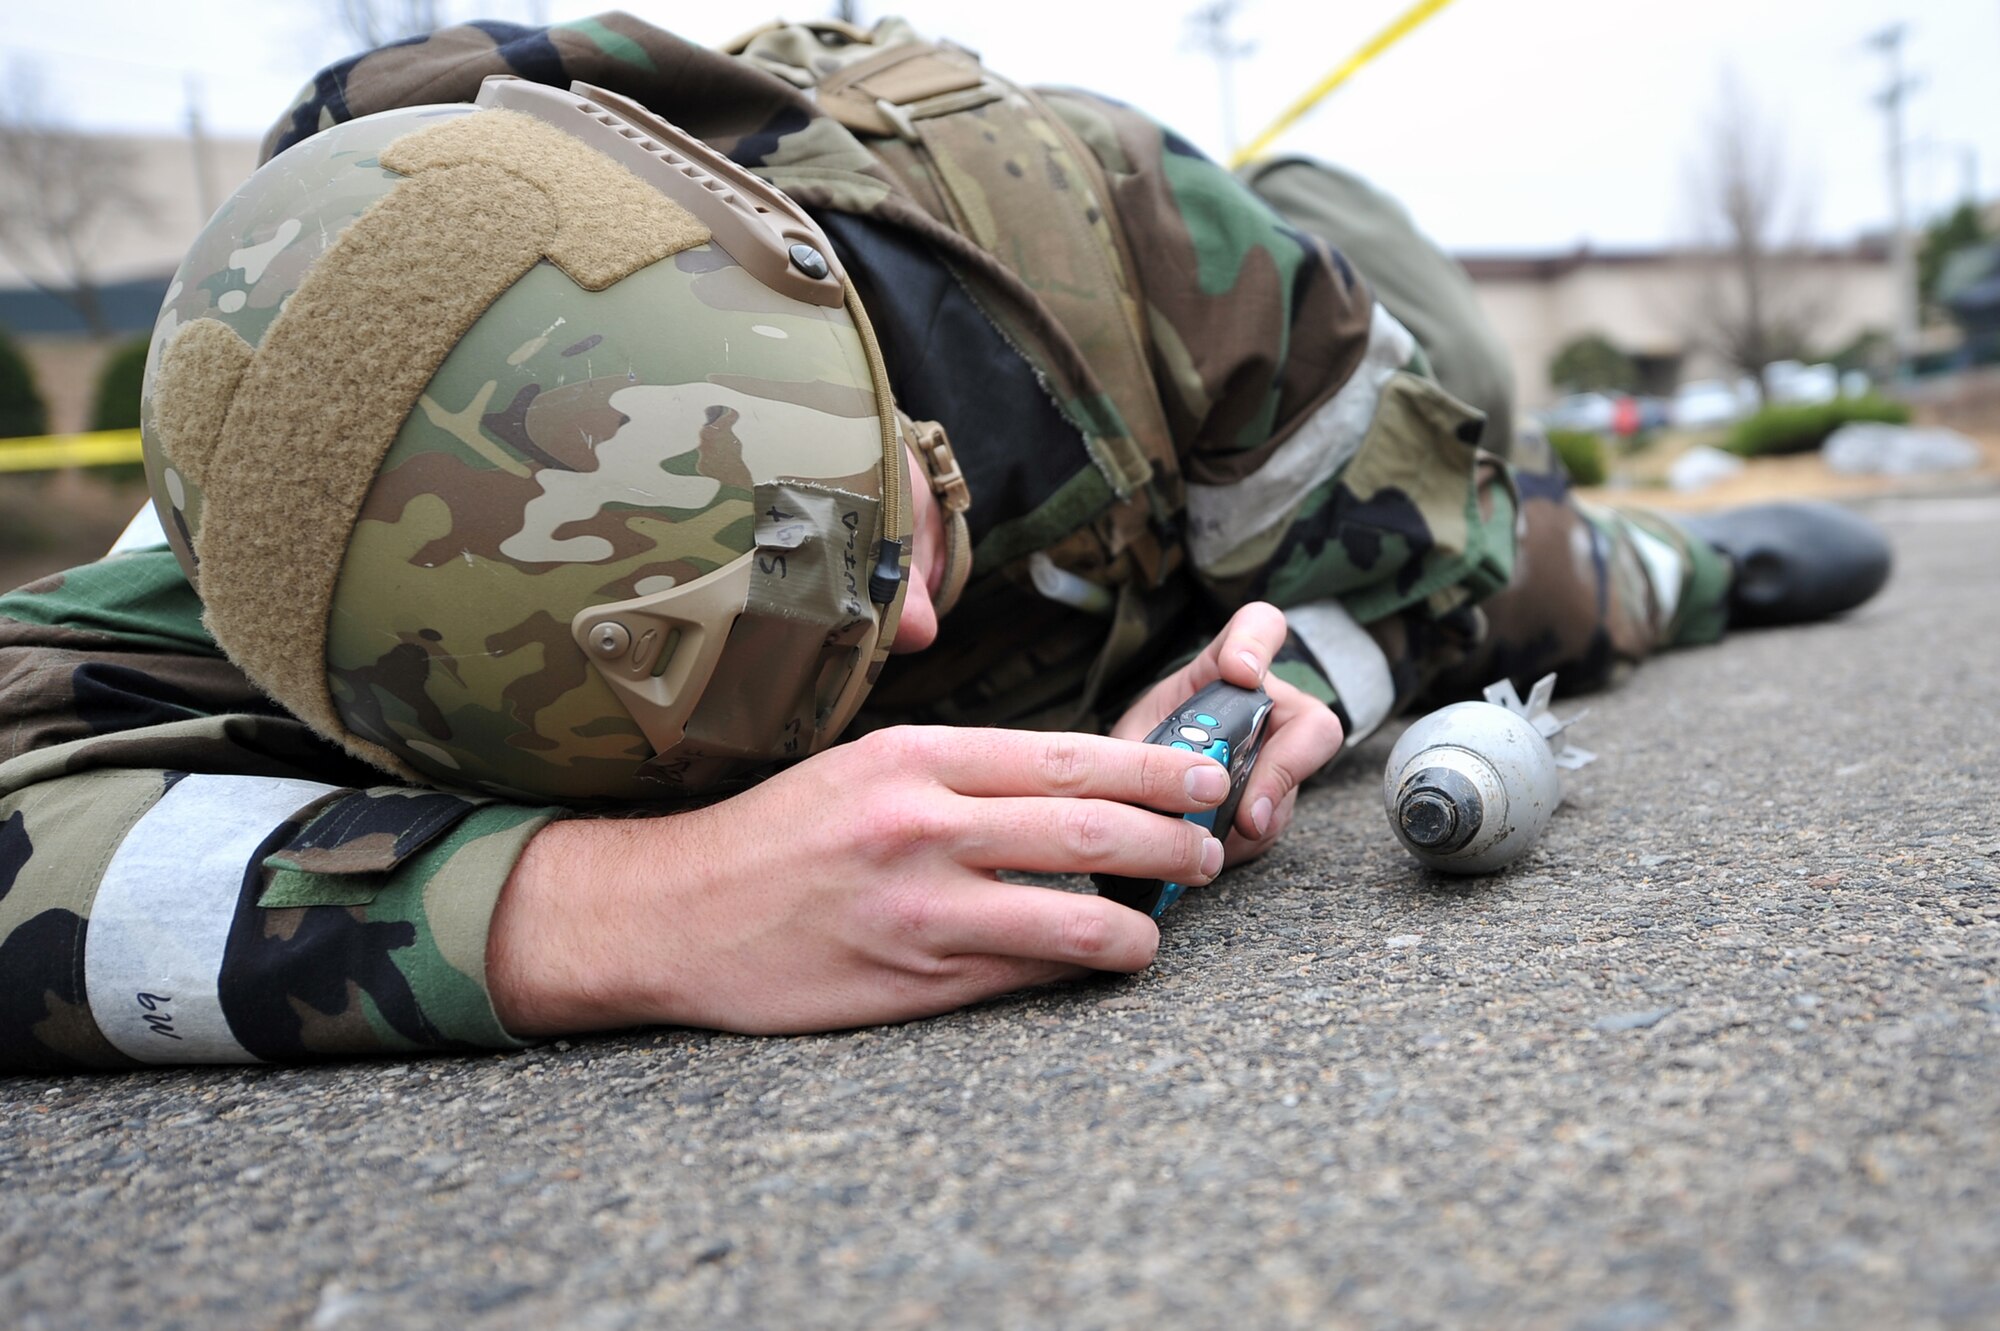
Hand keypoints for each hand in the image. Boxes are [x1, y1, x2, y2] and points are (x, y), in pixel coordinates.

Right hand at [486, 726, 1239, 1036]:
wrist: (669, 912)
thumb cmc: (773, 835)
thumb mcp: (861, 769)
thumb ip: (959, 775)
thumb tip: (1071, 790)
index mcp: (913, 757)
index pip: (1066, 756)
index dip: (1153, 768)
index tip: (1203, 775)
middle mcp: (920, 825)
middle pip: (1087, 829)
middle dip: (1172, 838)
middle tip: (1212, 845)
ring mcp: (917, 911)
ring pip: (1070, 918)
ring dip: (1141, 922)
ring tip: (1166, 920)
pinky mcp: (909, 983)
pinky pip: (1020, 978)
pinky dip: (1074, 971)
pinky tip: (1101, 963)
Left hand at [1111, 601, 1342, 863]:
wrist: (1142, 789)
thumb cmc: (1141, 747)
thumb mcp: (1131, 738)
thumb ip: (1142, 754)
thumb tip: (1155, 791)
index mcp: (1225, 672)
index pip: (1260, 628)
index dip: (1257, 645)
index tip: (1240, 673)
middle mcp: (1266, 709)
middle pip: (1312, 725)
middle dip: (1282, 770)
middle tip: (1248, 811)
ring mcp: (1279, 759)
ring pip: (1294, 787)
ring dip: (1254, 818)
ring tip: (1210, 834)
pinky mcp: (1276, 804)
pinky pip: (1275, 824)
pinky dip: (1243, 842)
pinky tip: (1212, 844)